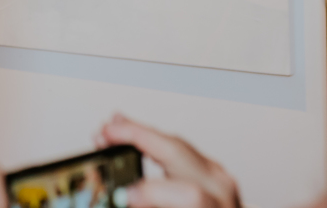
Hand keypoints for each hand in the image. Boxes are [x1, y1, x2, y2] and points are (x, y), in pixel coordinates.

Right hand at [97, 114, 241, 207]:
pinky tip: (135, 134)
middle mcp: (222, 191)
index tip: (123, 195)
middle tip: (104, 134)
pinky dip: (154, 141)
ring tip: (112, 127)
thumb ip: (154, 207)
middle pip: (178, 152)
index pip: (190, 195)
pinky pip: (181, 149)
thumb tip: (126, 200)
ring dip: (141, 134)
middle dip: (136, 138)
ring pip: (177, 144)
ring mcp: (220, 178)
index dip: (153, 192)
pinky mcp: (214, 172)